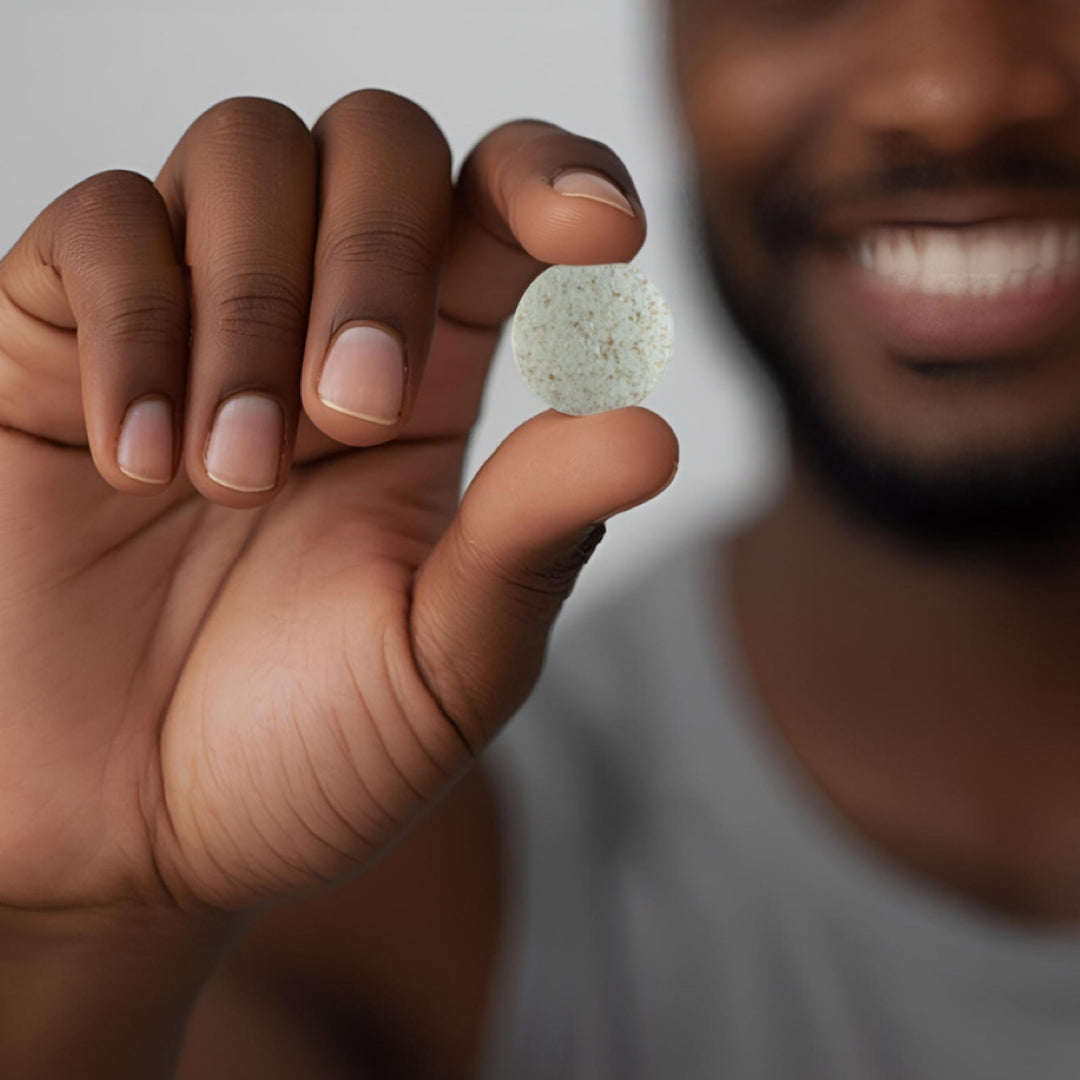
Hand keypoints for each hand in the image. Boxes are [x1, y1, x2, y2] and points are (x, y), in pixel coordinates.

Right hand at [0, 91, 676, 917]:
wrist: (131, 837)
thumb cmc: (303, 752)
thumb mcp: (447, 659)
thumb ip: (537, 539)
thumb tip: (656, 428)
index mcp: (437, 383)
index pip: (504, 209)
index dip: (557, 179)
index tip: (603, 230)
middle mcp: (323, 324)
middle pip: (378, 143)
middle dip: (378, 258)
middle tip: (355, 415)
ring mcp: (192, 319)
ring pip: (247, 154)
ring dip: (255, 308)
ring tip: (230, 482)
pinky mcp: (56, 338)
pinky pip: (101, 229)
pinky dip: (134, 327)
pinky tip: (138, 464)